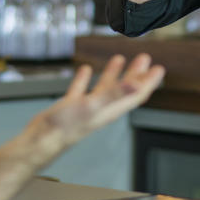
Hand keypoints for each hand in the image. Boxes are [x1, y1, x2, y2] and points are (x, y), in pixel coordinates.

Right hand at [31, 54, 164, 148]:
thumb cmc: (66, 127)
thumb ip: (115, 94)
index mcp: (111, 109)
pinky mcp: (71, 107)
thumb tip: (137, 84)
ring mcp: (87, 107)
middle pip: (125, 90)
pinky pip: (81, 90)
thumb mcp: (93, 105)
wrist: (41, 140)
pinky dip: (85, 79)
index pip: (137, 94)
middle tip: (144, 59)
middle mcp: (103, 108)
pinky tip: (85, 70)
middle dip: (136, 74)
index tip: (159, 69)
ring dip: (114, 74)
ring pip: (105, 88)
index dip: (149, 82)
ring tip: (119, 59)